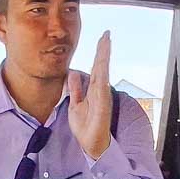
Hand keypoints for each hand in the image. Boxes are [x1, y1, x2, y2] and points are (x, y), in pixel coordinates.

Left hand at [68, 31, 111, 160]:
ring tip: (106, 42)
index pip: (96, 67)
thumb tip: (72, 74)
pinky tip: (102, 63)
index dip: (98, 53)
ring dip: (104, 57)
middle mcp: (100, 90)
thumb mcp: (75, 104)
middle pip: (101, 66)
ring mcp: (102, 96)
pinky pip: (102, 86)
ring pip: (103, 72)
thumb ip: (75, 89)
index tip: (102, 39)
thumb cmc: (86, 127)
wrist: (91, 144)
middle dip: (104, 50)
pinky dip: (102, 74)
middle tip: (107, 34)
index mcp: (93, 90)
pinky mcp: (102, 104)